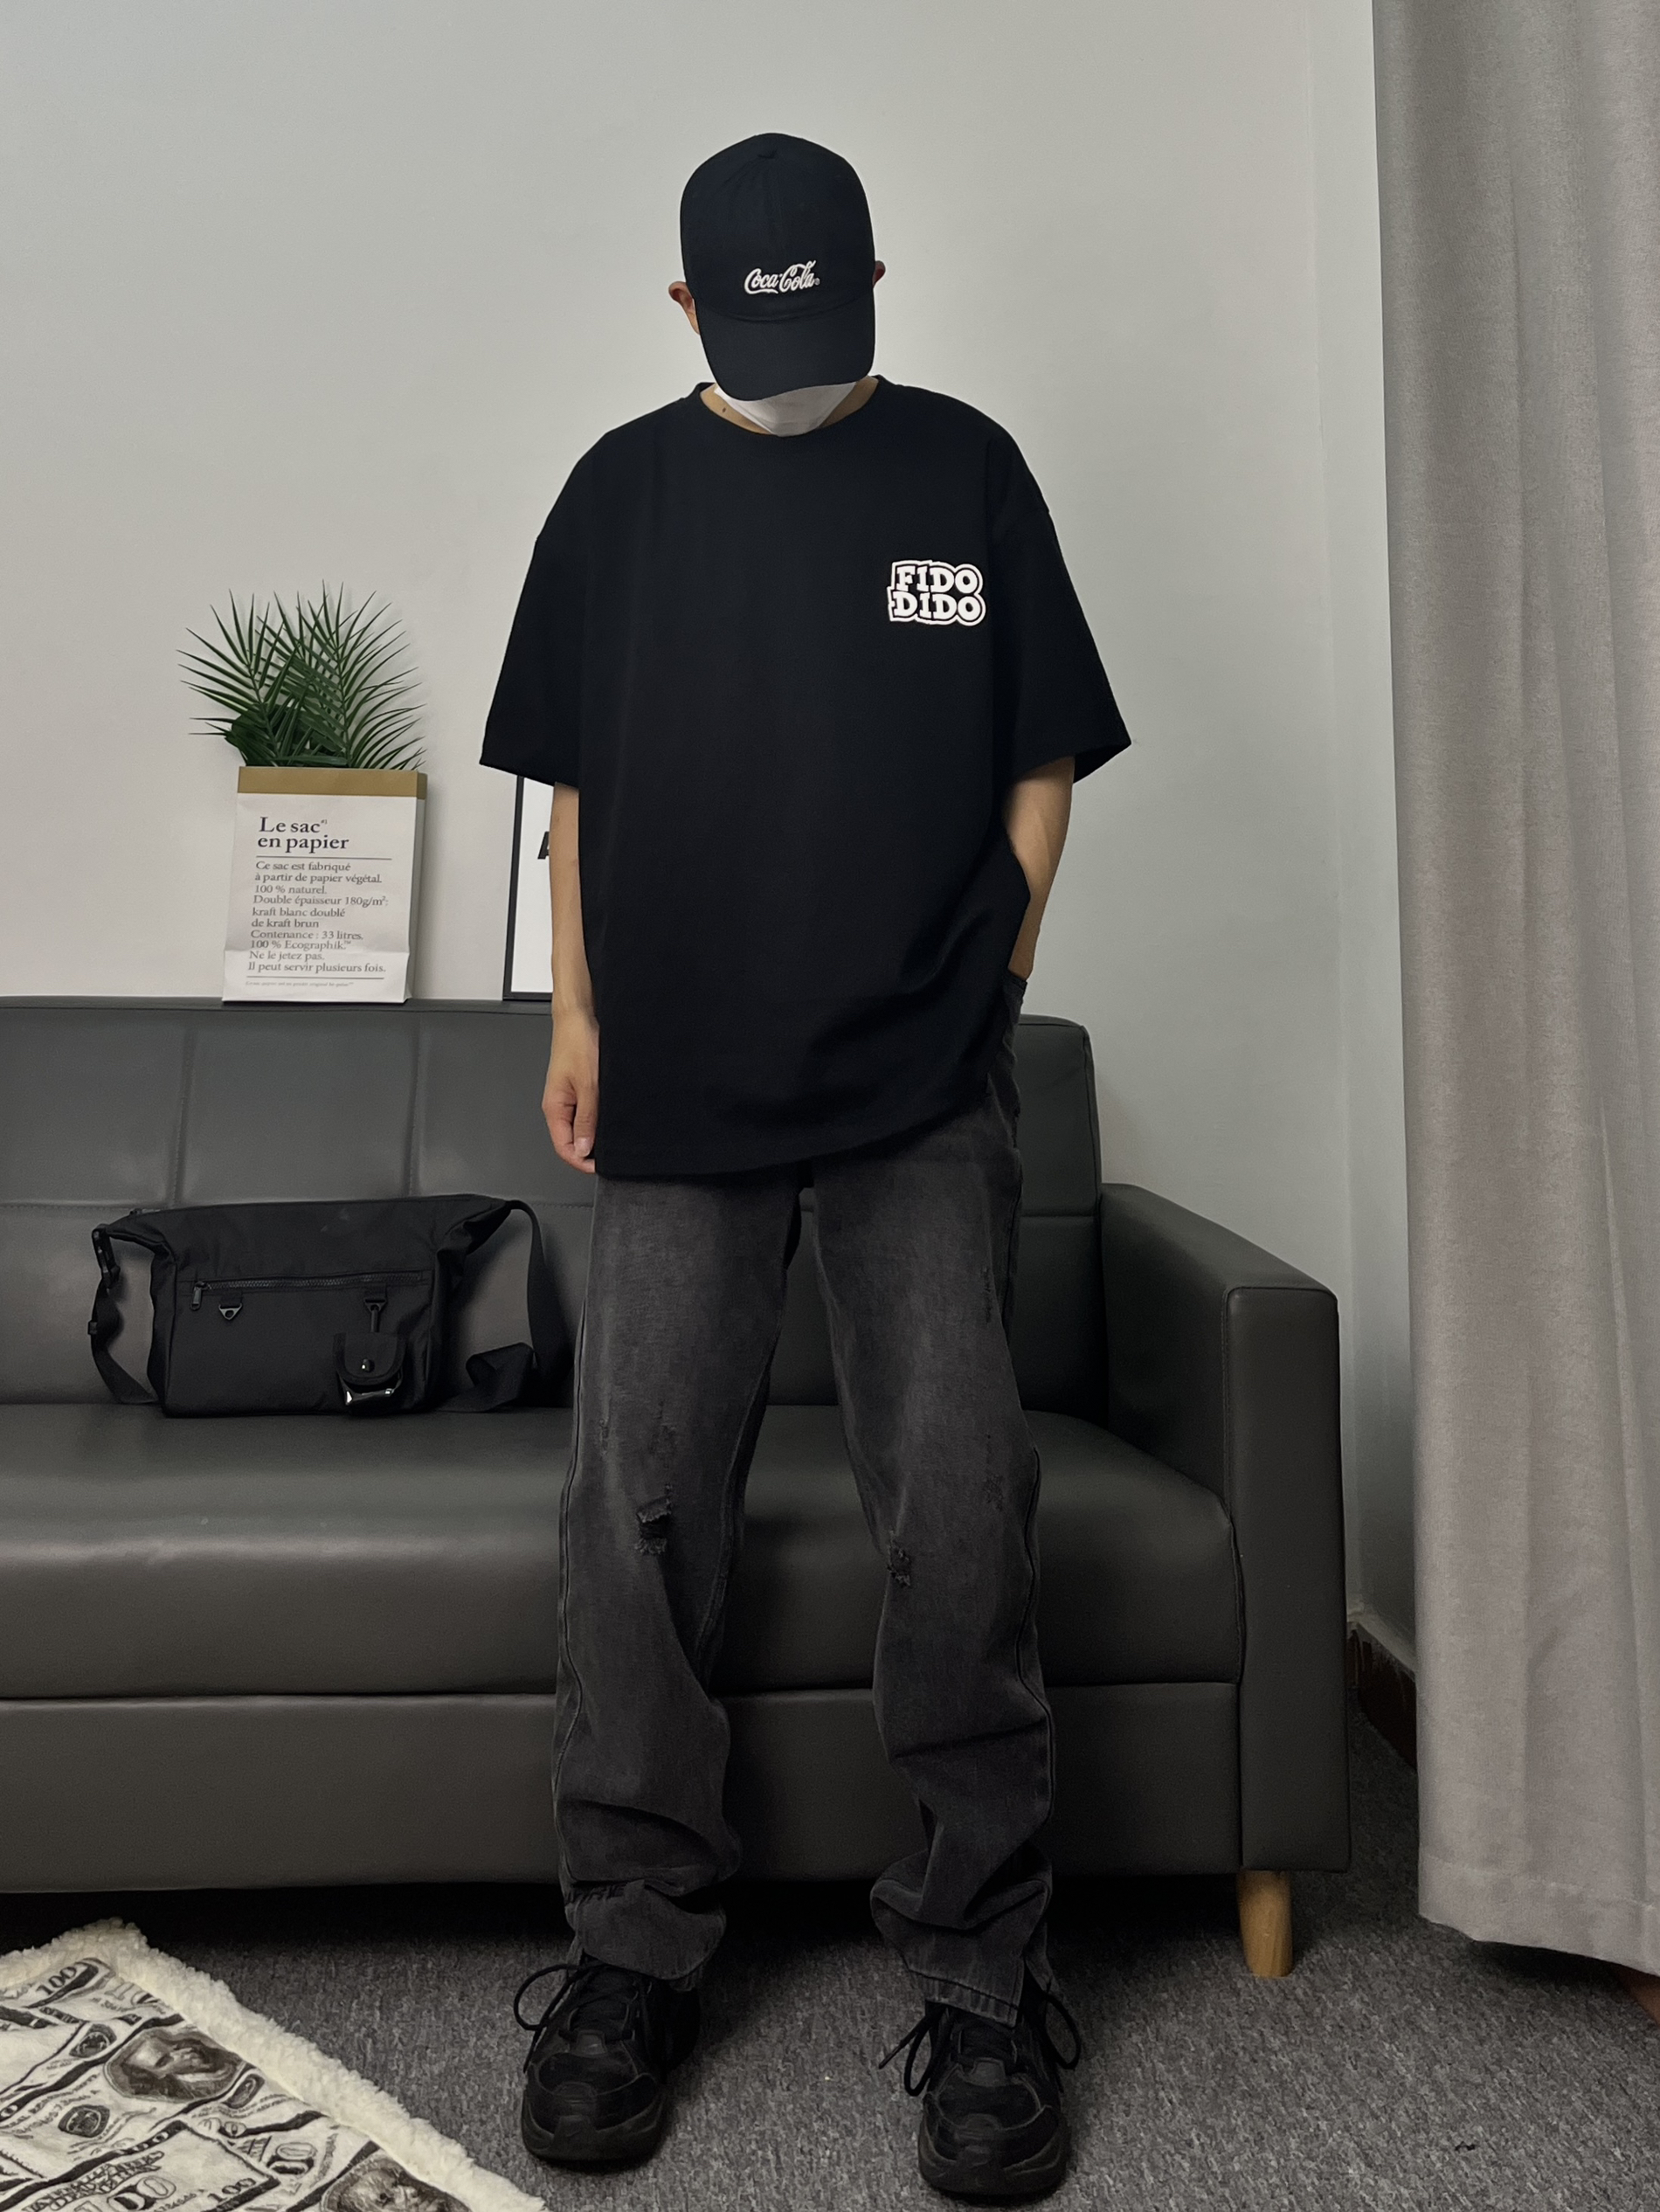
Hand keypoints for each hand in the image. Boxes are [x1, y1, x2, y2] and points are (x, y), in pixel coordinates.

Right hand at [543, 1008, 598, 1173]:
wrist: (579, 1017)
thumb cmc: (578, 1042)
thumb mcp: (588, 1085)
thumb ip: (586, 1119)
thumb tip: (584, 1148)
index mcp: (554, 1107)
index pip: (563, 1147)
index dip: (581, 1162)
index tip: (600, 1167)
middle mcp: (559, 1105)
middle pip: (571, 1141)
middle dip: (589, 1151)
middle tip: (611, 1155)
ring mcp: (569, 1098)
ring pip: (581, 1127)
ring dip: (595, 1135)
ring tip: (613, 1136)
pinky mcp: (579, 1089)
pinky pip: (586, 1113)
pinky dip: (598, 1120)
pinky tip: (610, 1118)